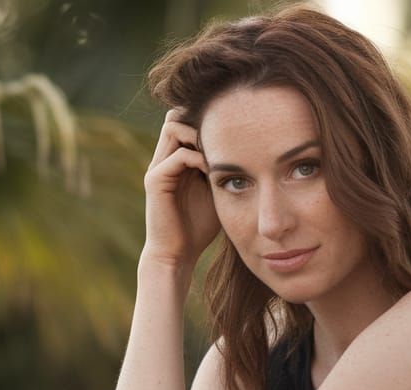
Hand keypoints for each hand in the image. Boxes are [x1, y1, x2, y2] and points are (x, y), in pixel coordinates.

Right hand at [142, 107, 221, 282]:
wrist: (177, 254)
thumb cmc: (199, 227)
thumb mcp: (218, 191)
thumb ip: (225, 168)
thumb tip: (254, 149)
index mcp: (177, 157)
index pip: (187, 119)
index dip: (209, 119)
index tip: (235, 130)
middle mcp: (164, 157)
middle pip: (177, 114)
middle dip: (202, 119)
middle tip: (226, 136)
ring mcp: (158, 167)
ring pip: (174, 125)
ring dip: (199, 133)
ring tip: (219, 151)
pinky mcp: (155, 180)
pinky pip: (178, 155)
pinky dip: (198, 158)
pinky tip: (214, 171)